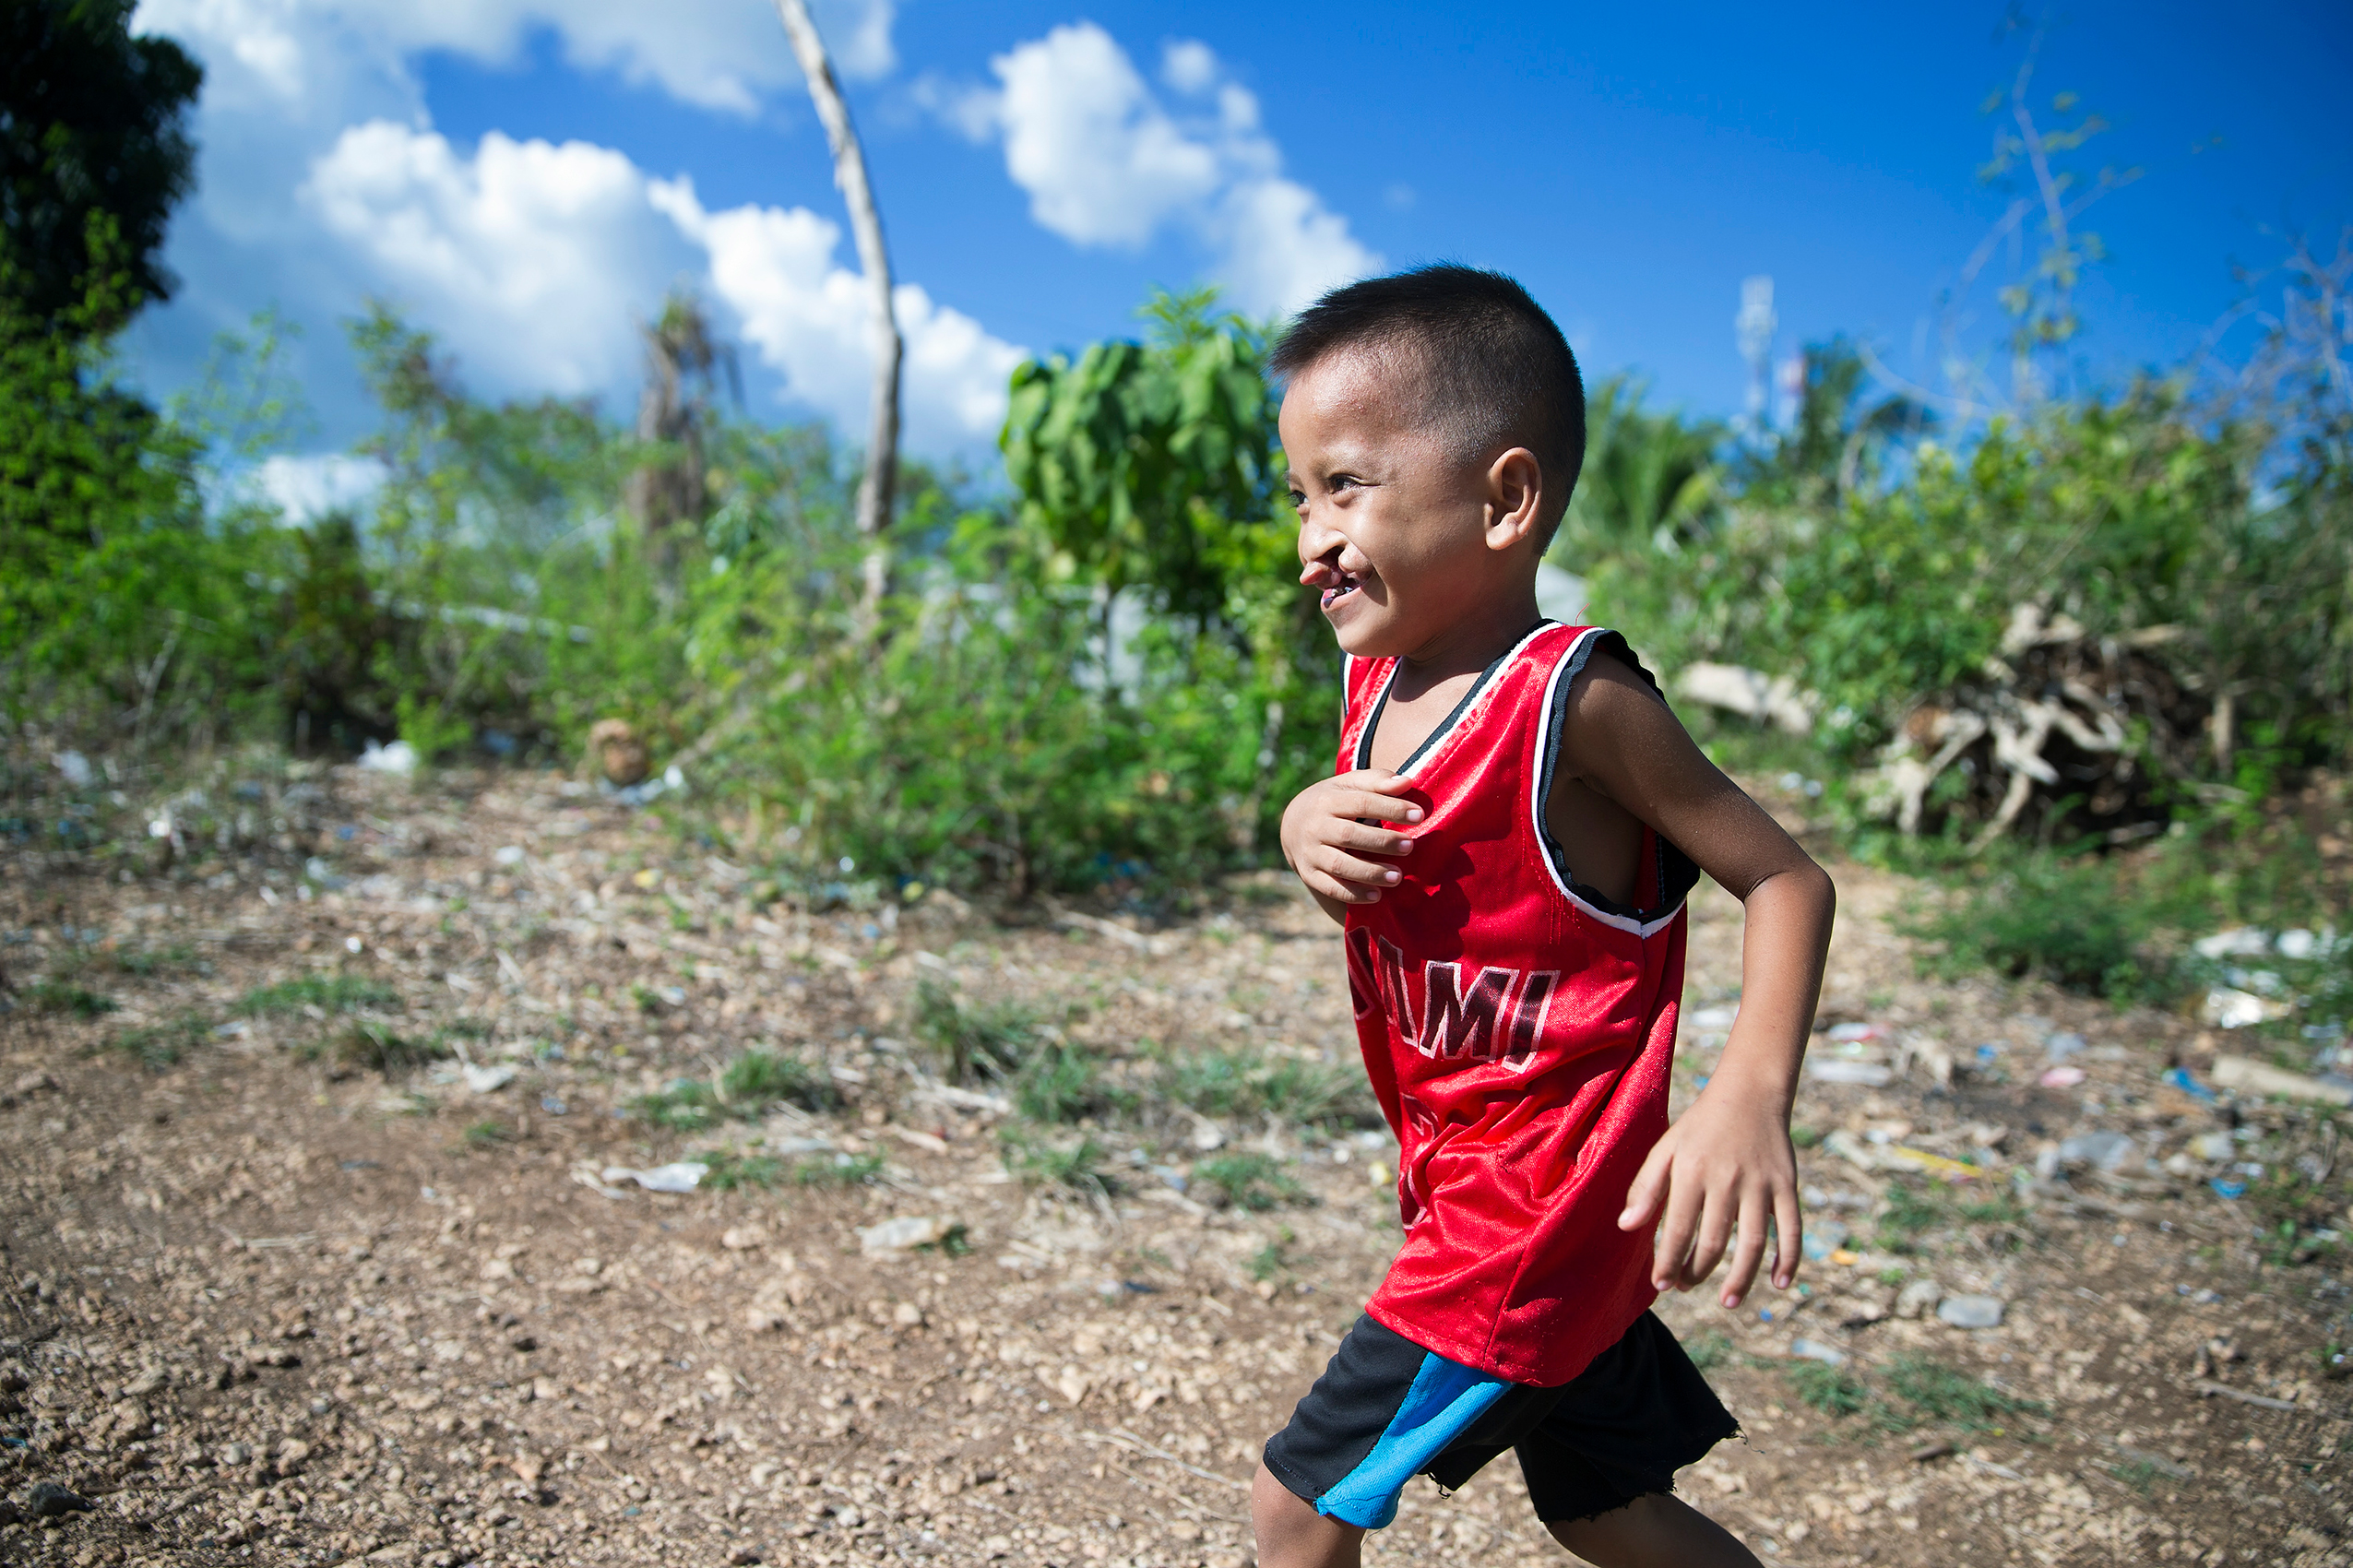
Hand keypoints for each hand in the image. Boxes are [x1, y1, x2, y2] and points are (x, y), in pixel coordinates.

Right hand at [1278, 770, 1422, 908]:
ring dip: (1370, 872)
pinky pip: (1330, 888)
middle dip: (1382, 841)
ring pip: (1339, 865)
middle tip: (1409, 846)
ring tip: (1397, 876)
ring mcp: (1310, 852)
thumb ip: (1377, 782)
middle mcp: (1315, 826)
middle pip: (1349, 835)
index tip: (1419, 815)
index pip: (1362, 802)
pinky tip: (1377, 895)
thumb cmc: (1332, 802)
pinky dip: (1354, 894)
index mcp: (1327, 800)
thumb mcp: (1349, 785)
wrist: (1291, 825)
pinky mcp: (1309, 874)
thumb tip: (1407, 783)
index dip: (1391, 808)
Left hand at [1616, 1078, 1800, 1308]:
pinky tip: (1779, 1283)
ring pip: (1753, 1243)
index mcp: (1692, 1171)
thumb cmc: (1701, 1126)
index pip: (1678, 1229)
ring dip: (1742, 1278)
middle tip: (1685, 1287)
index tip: (1661, 1284)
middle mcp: (1727, 1179)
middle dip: (1698, 1272)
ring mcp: (1760, 1184)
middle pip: (1714, 1242)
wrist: (1750, 1093)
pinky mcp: (1786, 1185)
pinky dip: (1789, 1259)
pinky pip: (1791, 1229)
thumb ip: (1646, 1186)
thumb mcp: (1666, 1147)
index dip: (1669, 1261)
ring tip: (1729, 1301)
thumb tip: (1626, 1226)